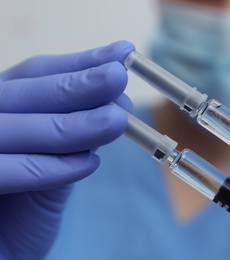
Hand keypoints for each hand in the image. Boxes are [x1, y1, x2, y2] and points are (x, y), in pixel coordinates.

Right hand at [0, 41, 133, 257]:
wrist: (1, 252)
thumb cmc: (23, 204)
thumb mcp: (53, 162)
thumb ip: (76, 134)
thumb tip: (117, 103)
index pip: (36, 73)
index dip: (80, 62)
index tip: (120, 54)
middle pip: (26, 93)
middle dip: (78, 84)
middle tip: (117, 78)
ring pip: (18, 127)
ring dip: (74, 123)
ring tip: (116, 120)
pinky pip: (8, 171)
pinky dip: (53, 167)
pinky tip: (88, 164)